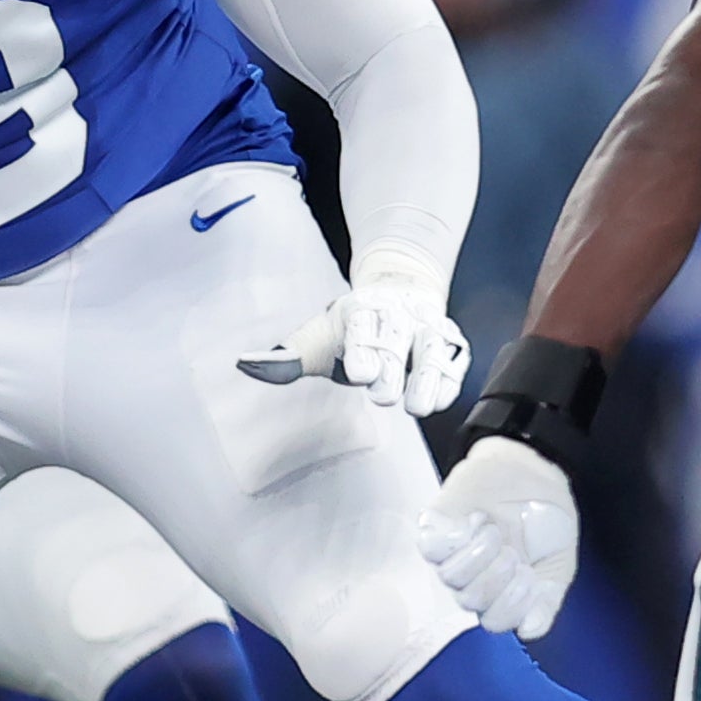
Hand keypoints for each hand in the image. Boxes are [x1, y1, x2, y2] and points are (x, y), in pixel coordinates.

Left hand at [239, 249, 468, 415]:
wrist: (400, 293)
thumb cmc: (350, 329)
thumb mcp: (315, 337)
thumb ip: (284, 358)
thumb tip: (244, 365)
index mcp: (362, 311)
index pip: (363, 328)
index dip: (363, 350)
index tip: (359, 373)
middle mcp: (399, 316)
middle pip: (399, 342)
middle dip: (393, 369)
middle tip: (384, 397)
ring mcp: (429, 329)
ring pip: (434, 351)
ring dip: (428, 379)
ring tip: (418, 407)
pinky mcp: (452, 346)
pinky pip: (455, 364)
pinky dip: (449, 382)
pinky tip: (437, 400)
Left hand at [418, 436, 576, 640]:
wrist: (536, 472)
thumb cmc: (546, 521)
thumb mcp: (558, 565)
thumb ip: (547, 601)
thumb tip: (530, 631)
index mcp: (502, 594)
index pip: (496, 621)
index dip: (513, 604)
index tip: (531, 576)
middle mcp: (472, 580)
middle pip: (471, 601)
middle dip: (499, 577)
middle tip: (515, 552)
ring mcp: (451, 555)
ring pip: (451, 577)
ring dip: (480, 555)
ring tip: (495, 532)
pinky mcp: (435, 528)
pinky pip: (431, 548)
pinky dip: (456, 537)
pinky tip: (476, 521)